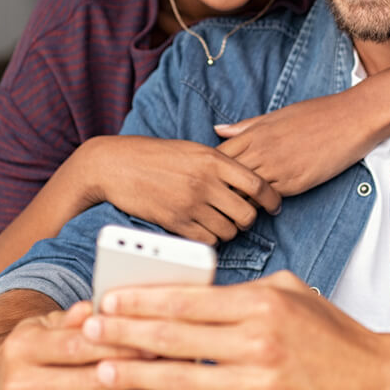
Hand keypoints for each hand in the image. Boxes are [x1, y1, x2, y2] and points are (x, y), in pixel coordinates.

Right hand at [0, 299, 202, 389]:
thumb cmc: (35, 351)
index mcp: (23, 349)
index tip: (159, 342)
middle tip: (186, 372)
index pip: (79, 346)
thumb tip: (102, 306)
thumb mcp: (47, 324)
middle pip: (94, 383)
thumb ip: (77, 316)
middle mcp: (22, 388)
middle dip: (145, 377)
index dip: (121, 344)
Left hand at [82, 272, 389, 389]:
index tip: (109, 300)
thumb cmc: (335, 336)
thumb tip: (194, 294)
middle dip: (124, 334)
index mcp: (262, 304)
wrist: (380, 381)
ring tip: (106, 371)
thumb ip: (243, 292)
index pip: (187, 300)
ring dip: (138, 376)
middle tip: (90, 332)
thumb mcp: (292, 293)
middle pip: (175, 338)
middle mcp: (259, 341)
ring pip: (184, 380)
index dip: (141, 300)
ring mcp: (261, 385)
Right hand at [84, 136, 280, 244]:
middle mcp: (205, 182)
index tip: (274, 206)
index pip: (258, 184)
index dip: (272, 199)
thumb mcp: (192, 149)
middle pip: (247, 213)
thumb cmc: (155, 155)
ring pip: (229, 230)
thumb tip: (248, 181)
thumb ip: (220, 163)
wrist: (116, 165)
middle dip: (248, 219)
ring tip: (219, 222)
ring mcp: (190, 204)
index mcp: (213, 160)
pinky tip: (203, 230)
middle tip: (240, 217)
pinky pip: (207, 240)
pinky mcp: (175, 222)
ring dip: (228, 230)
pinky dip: (210, 239)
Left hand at [215, 90, 377, 196]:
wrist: (352, 119)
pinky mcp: (295, 183)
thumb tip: (218, 130)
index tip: (213, 178)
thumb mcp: (277, 115)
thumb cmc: (316, 114)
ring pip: (245, 193)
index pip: (218, 157)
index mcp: (255, 133)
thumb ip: (246, 126)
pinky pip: (269, 199)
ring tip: (238, 208)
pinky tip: (263, 206)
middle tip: (219, 200)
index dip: (212, 170)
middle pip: (226, 178)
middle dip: (220, 190)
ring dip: (240, 201)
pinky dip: (262, 204)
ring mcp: (278, 168)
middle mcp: (262, 151)